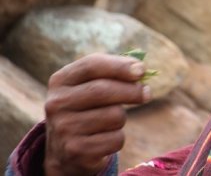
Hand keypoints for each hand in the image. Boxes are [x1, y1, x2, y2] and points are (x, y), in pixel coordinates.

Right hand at [44, 53, 150, 175]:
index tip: (141, 70)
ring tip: (111, 121)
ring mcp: (64, 128)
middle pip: (102, 90)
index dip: (120, 66)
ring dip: (121, 118)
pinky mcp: (76, 151)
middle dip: (131, 91)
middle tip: (147, 93)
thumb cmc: (88, 108)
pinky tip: (105, 139)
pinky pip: (115, 139)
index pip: (91, 65)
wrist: (65, 150)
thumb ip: (114, 73)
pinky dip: (118, 138)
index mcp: (60, 81)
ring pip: (113, 116)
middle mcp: (56, 103)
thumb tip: (139, 70)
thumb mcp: (91, 85)